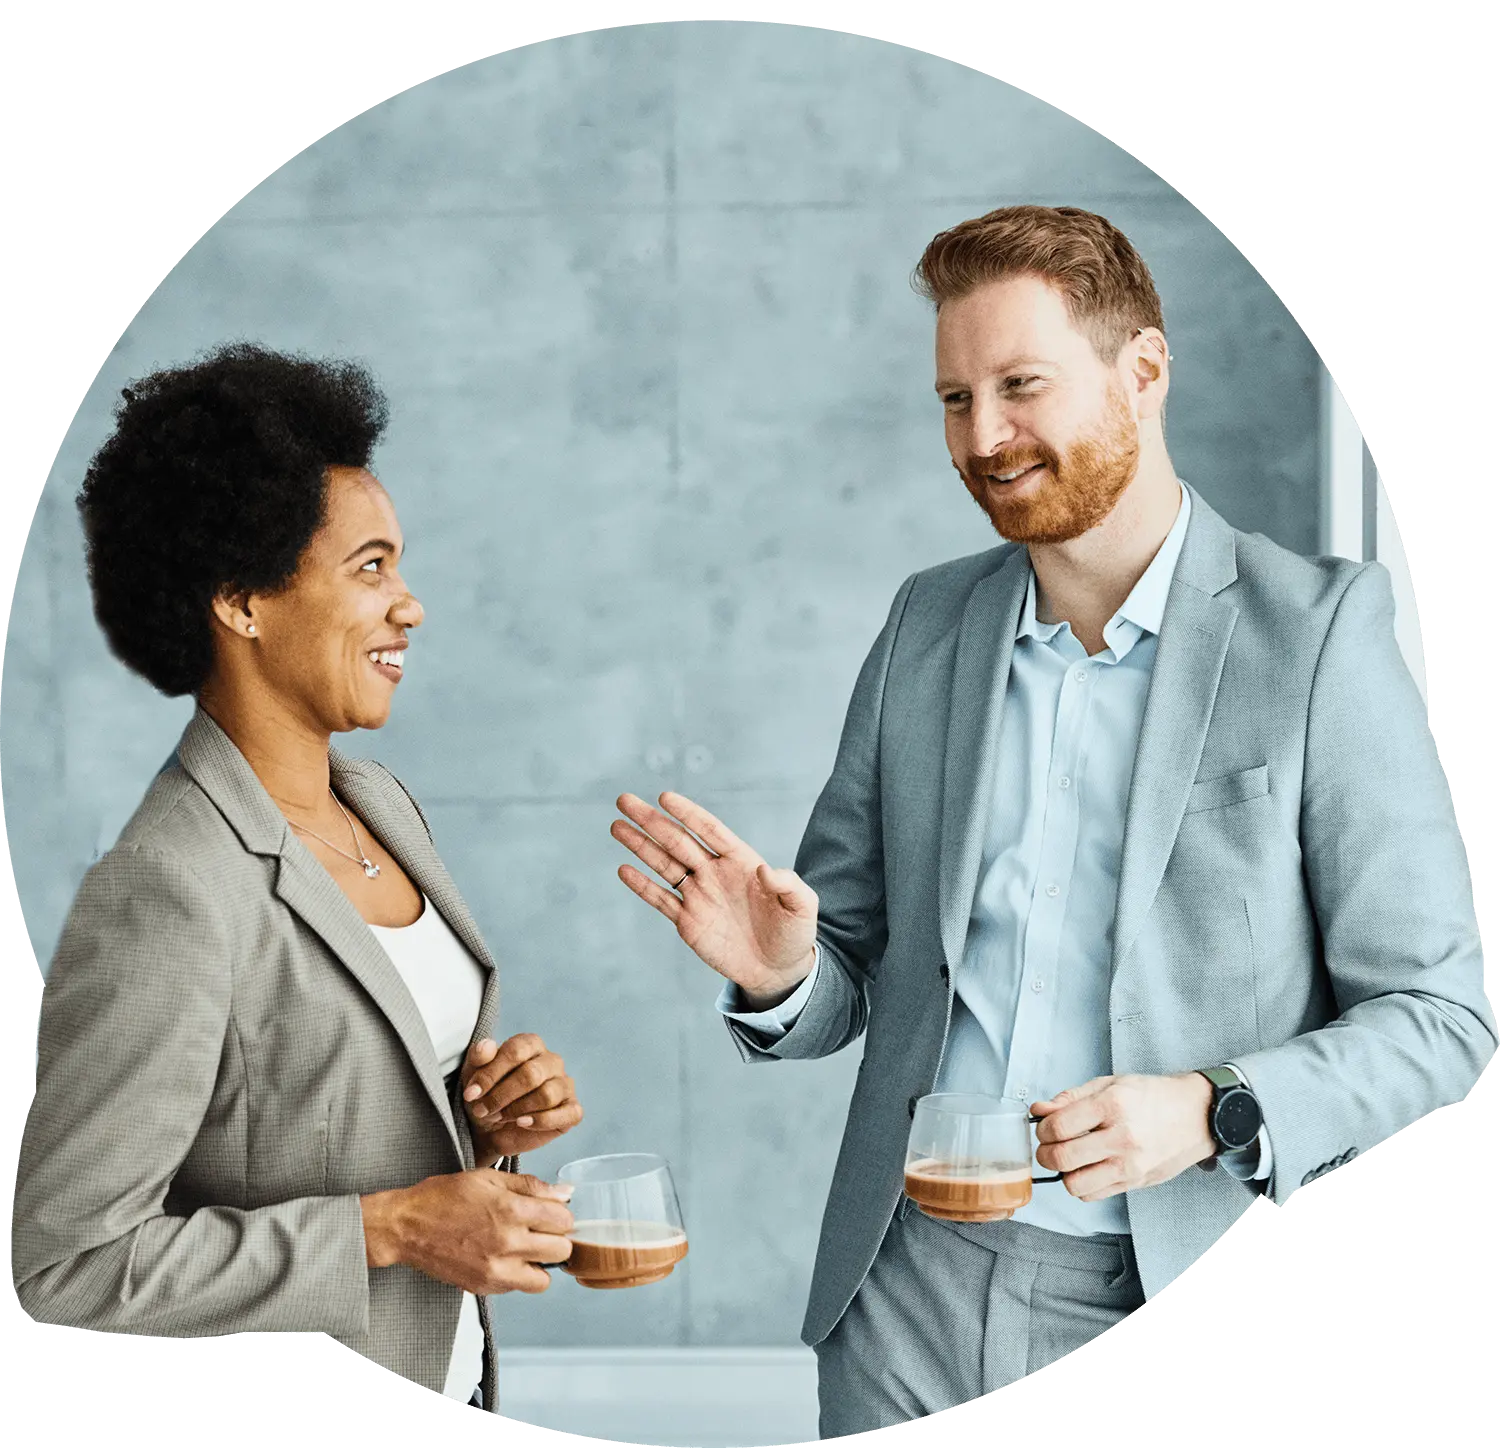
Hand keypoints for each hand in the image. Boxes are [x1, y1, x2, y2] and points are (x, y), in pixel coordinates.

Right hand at [361, 1169, 574, 1294]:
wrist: (407, 1226)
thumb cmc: (445, 1197)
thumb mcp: (489, 1178)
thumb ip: (531, 1186)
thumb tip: (564, 1193)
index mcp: (511, 1209)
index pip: (564, 1220)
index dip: (560, 1213)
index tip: (550, 1212)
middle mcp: (507, 1242)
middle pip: (562, 1250)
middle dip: (556, 1238)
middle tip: (540, 1230)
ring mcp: (495, 1269)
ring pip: (545, 1278)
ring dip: (541, 1263)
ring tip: (526, 1248)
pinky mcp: (484, 1287)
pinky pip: (519, 1287)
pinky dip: (519, 1275)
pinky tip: (505, 1258)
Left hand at [460, 1034, 582, 1163]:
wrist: (489, 1130)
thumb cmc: (485, 1095)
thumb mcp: (473, 1075)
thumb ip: (478, 1057)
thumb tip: (487, 1046)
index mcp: (531, 1045)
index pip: (516, 1051)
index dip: (491, 1073)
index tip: (471, 1093)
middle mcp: (552, 1061)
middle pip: (531, 1074)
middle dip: (501, 1096)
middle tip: (483, 1110)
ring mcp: (565, 1085)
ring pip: (546, 1095)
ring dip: (517, 1110)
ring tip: (500, 1117)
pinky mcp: (572, 1110)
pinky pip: (567, 1114)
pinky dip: (542, 1121)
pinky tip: (522, 1123)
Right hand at [611, 791, 817, 1003]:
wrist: (778, 970)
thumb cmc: (794, 933)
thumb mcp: (802, 907)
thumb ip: (788, 885)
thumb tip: (765, 869)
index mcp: (741, 860)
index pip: (709, 830)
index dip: (688, 813)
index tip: (665, 797)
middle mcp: (714, 872)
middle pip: (678, 841)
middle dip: (652, 821)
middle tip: (625, 800)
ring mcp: (699, 895)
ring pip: (664, 864)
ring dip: (640, 845)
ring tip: (617, 826)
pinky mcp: (688, 921)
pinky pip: (661, 900)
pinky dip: (642, 886)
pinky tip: (624, 869)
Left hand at [1030, 1073, 1215, 1199]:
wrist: (1197, 1115)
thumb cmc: (1153, 1096)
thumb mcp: (1110, 1084)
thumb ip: (1070, 1098)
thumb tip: (1039, 1110)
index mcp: (1113, 1105)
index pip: (1059, 1126)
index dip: (1042, 1128)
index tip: (1044, 1126)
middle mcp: (1123, 1138)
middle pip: (1062, 1158)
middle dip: (1044, 1153)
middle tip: (1048, 1145)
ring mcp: (1131, 1165)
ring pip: (1075, 1185)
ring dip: (1062, 1173)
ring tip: (1068, 1158)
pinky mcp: (1136, 1182)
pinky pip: (1094, 1195)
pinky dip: (1082, 1185)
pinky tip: (1086, 1168)